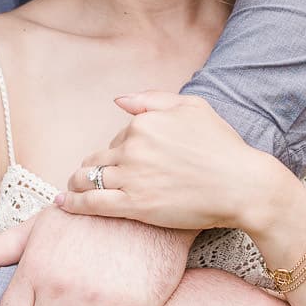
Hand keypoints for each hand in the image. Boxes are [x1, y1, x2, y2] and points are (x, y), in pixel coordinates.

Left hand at [60, 91, 293, 232]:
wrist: (241, 185)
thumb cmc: (222, 146)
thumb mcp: (193, 107)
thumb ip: (152, 100)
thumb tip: (119, 100)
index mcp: (144, 122)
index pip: (119, 134)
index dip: (122, 148)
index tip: (125, 159)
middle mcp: (132, 147)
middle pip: (99, 157)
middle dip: (93, 166)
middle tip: (87, 175)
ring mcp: (131, 177)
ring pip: (90, 179)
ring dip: (77, 183)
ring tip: (71, 189)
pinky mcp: (134, 205)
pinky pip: (93, 203)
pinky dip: (74, 203)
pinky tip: (63, 204)